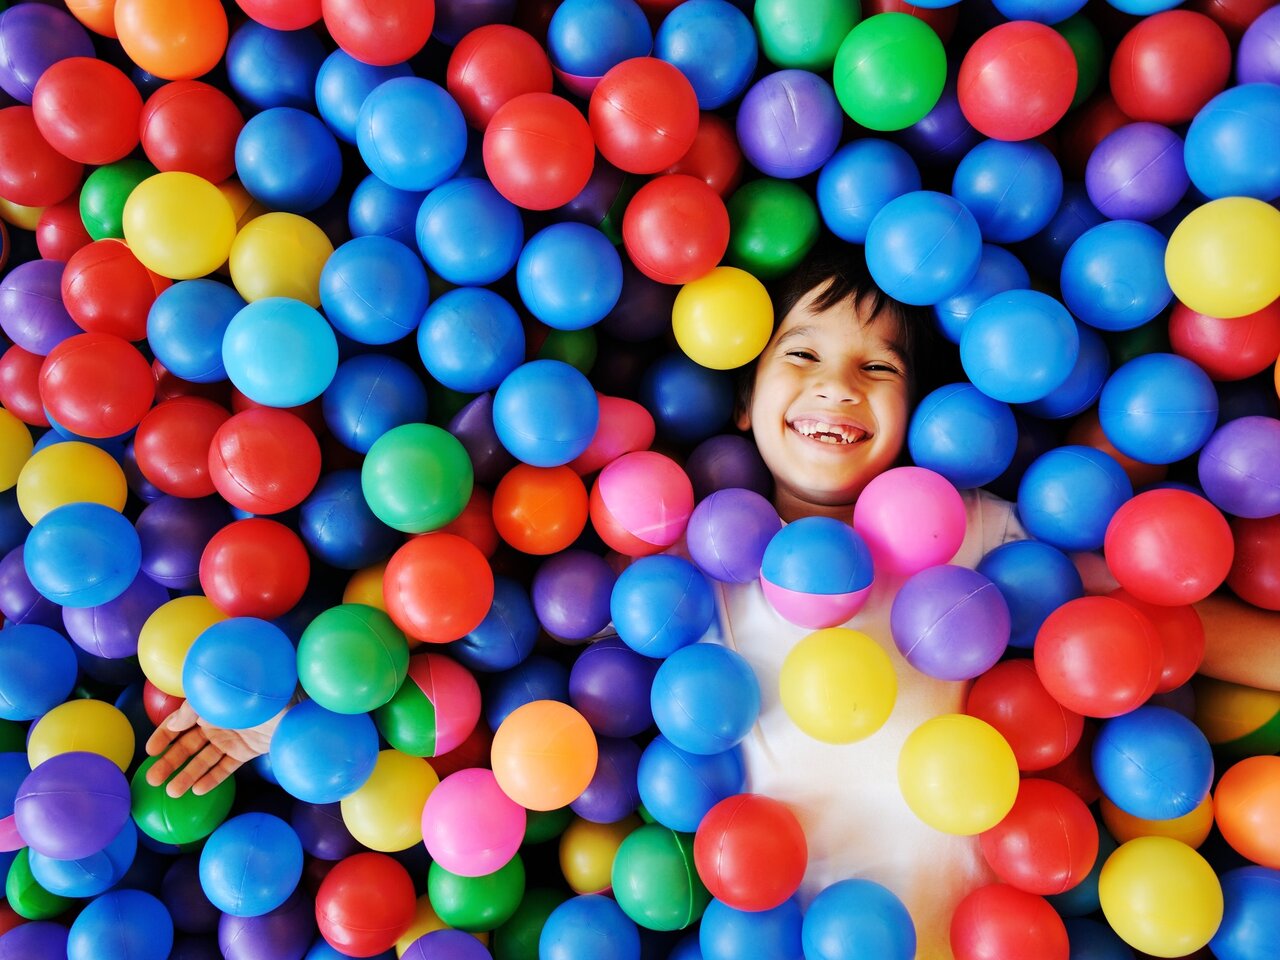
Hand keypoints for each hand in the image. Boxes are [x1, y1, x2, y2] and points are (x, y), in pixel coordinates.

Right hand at [145, 701, 286, 797]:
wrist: (290, 703)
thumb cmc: (252, 693)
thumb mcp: (218, 698)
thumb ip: (194, 709)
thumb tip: (173, 723)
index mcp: (207, 708)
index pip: (178, 723)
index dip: (163, 736)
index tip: (150, 752)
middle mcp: (216, 724)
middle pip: (187, 746)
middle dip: (169, 763)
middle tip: (152, 781)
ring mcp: (231, 739)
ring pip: (204, 760)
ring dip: (187, 776)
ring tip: (172, 793)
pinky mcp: (246, 751)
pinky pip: (226, 767)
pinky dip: (212, 779)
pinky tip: (198, 791)